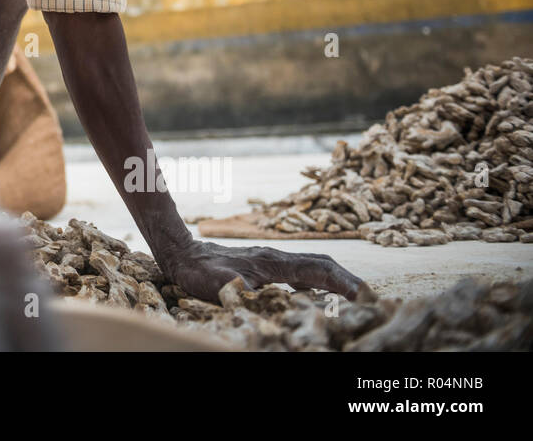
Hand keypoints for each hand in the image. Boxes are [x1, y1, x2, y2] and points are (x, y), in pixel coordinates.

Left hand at [158, 238, 371, 302]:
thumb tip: (264, 297)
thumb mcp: (222, 284)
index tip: (365, 297)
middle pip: (322, 263)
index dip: (344, 283)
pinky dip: (316, 281)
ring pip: (312, 266)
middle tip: (369, 299)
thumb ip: (245, 291)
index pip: (318, 270)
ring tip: (351, 298)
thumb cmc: (200, 271)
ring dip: (334, 280)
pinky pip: (299, 271)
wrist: (182, 252)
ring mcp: (271, 259)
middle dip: (348, 280)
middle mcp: (277, 258)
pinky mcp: (264, 264)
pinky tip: (313, 295)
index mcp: (273, 262)